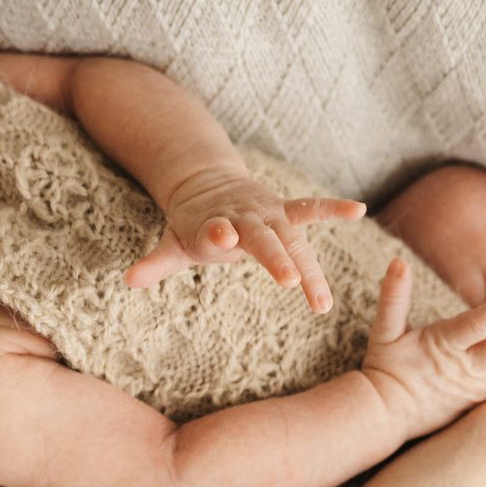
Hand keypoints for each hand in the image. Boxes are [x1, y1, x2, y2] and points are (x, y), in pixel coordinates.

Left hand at [128, 163, 365, 311]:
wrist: (206, 185)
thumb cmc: (191, 226)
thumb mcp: (172, 244)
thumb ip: (154, 264)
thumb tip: (127, 280)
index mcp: (210, 225)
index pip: (213, 231)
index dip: (216, 233)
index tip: (221, 236)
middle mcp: (242, 218)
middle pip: (261, 239)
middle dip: (275, 257)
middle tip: (290, 282)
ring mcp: (266, 213)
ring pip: (291, 238)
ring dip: (308, 266)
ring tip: (321, 301)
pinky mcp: (284, 212)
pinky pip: (310, 209)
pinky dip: (332, 208)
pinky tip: (358, 210)